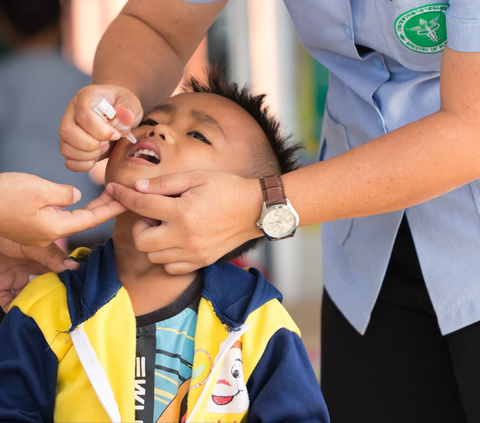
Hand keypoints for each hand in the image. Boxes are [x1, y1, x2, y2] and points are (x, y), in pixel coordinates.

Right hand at [0, 173, 126, 246]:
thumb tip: (75, 197)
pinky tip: (79, 203)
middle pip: (85, 221)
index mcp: (56, 227)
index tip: (125, 200)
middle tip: (120, 195)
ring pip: (73, 220)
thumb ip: (63, 194)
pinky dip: (73, 210)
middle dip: (104, 208)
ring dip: (90, 209)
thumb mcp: (39, 189)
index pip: (92, 219)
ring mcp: (39, 233)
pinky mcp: (30, 227)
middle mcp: (50, 234)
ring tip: (106, 197)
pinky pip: (58, 219)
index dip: (111, 208)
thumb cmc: (3, 195)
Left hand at [0, 237, 79, 311]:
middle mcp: (34, 271)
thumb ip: (53, 256)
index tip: (76, 295)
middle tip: (61, 309)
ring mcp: (18, 280)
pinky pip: (9, 303)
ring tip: (43, 316)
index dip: (69, 284)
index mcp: (46, 261)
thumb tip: (75, 266)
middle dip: (53, 300)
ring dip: (35, 307)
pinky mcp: (2, 286)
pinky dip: (14, 310)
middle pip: (47, 290)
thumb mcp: (35, 245)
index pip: (62, 275)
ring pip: (30, 299)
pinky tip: (22, 315)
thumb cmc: (9, 231)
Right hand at [59, 84, 142, 171]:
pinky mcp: (70, 145)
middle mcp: (72, 112)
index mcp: (86, 97)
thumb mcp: (131, 103)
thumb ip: (129, 108)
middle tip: (107, 143)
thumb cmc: (124, 108)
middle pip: (67, 130)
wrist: (119, 117)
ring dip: (88, 155)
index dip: (100, 130)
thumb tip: (126, 116)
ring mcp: (68, 130)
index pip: (83, 114)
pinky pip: (69, 161)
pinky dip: (84, 165)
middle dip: (91, 143)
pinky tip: (97, 157)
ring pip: (65, 148)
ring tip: (103, 148)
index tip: (115, 135)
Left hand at [106, 170, 263, 273]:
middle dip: (140, 225)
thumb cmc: (227, 189)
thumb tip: (137, 188)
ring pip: (153, 256)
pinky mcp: (201, 262)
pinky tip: (175, 241)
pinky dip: (166, 256)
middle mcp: (184, 236)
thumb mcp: (196, 177)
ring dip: (153, 240)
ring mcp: (193, 252)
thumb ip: (165, 183)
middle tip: (154, 214)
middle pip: (141, 240)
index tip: (113, 190)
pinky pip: (170, 267)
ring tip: (167, 226)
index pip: (141, 204)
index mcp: (182, 211)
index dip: (123, 195)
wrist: (255, 210)